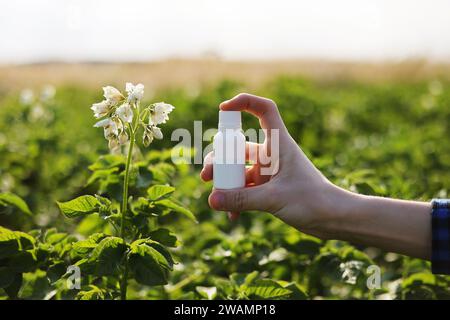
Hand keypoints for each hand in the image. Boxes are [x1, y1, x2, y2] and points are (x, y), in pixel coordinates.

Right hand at [200, 93, 339, 236]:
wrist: (333, 219)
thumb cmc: (312, 201)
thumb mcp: (274, 198)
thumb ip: (242, 199)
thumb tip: (211, 199)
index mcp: (279, 144)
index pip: (264, 110)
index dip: (244, 103)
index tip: (223, 109)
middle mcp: (271, 154)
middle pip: (238, 147)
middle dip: (219, 161)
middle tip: (207, 177)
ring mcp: (269, 172)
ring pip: (238, 171)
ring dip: (226, 184)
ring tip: (216, 201)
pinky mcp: (268, 189)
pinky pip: (245, 190)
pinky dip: (237, 200)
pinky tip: (233, 216)